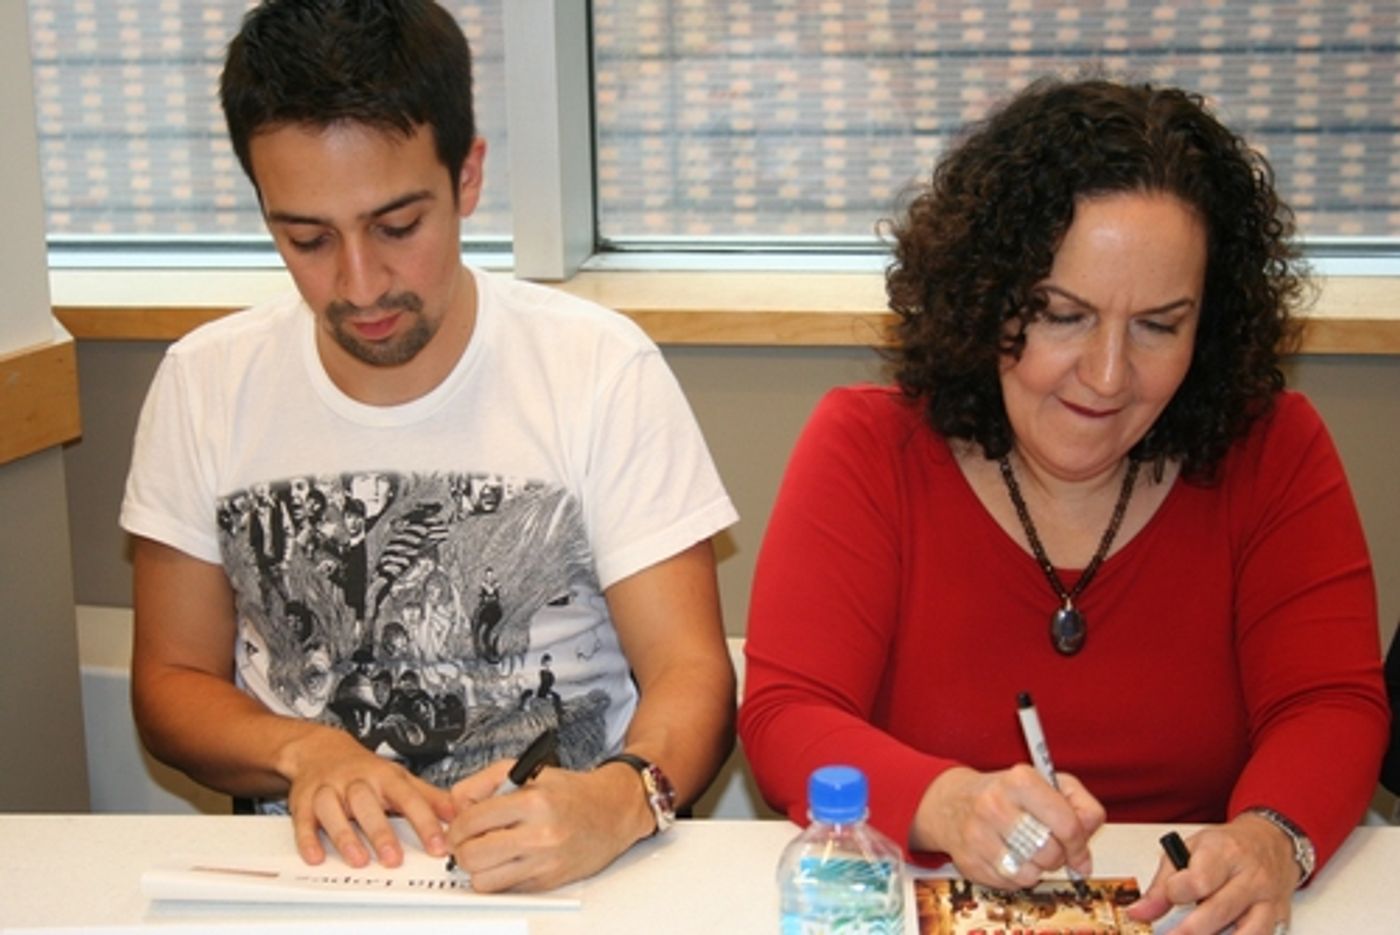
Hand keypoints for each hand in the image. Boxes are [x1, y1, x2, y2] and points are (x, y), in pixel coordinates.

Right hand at [281, 726, 454, 867]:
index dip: (424, 822)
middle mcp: (357, 781)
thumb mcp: (400, 778)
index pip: (408, 798)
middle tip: (394, 860)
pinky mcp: (304, 801)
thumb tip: (459, 813)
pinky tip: (316, 856)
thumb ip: (429, 797)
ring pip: (333, 810)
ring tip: (358, 860)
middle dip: (381, 832)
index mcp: (385, 776)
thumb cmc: (366, 770)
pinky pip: (304, 820)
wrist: (321, 750)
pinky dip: (307, 839)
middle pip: (368, 804)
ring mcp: (329, 789)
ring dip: (345, 836)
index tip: (437, 846)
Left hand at [445, 759, 652, 891]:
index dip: (457, 826)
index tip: (458, 827)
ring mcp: (544, 862)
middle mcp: (540, 835)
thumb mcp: (527, 770)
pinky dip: (499, 877)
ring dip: (478, 867)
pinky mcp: (548, 883)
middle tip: (467, 842)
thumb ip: (484, 782)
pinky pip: (505, 889)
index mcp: (533, 802)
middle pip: (472, 856)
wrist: (613, 812)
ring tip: (486, 852)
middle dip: (462, 849)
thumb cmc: (571, 792)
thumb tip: (455, 807)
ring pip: (484, 880)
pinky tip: (507, 859)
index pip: (472, 821)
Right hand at [912, 764, 1105, 888]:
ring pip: (1031, 874)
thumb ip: (1080, 808)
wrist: (952, 802)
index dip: (1079, 844)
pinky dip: (1017, 877)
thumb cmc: (1007, 794)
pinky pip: (1010, 885)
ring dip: (1037, 869)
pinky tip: (1009, 858)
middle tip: (1049, 847)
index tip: (1079, 851)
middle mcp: (994, 805)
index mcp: (1019, 781)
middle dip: (1058, 857)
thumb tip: (1084, 858)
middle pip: (1050, 853)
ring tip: (1028, 852)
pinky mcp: (969, 861)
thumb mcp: (1048, 784)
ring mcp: (978, 835)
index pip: (1067, 824)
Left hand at [1127, 814, 1298, 933]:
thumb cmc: (1227, 846)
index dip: (1177, 893)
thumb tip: (1139, 912)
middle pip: (1219, 911)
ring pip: (1247, 932)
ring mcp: (1267, 900)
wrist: (1270, 842)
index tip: (1169, 898)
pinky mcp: (1278, 918)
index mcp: (1223, 853)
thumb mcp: (1189, 850)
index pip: (1198, 880)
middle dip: (1188, 931)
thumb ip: (1162, 884)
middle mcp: (1250, 877)